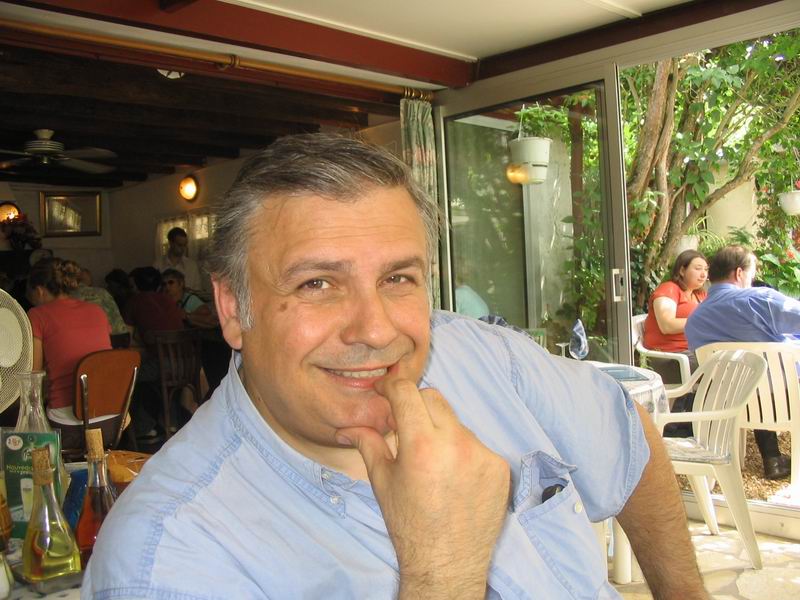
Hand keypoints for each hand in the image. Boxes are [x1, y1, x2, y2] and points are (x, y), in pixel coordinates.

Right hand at [336, 372, 509, 598]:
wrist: (446, 564)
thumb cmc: (409, 525)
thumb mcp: (382, 481)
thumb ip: (368, 443)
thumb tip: (346, 427)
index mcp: (422, 445)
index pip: (407, 392)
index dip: (392, 386)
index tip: (385, 391)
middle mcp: (456, 444)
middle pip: (433, 398)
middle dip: (416, 406)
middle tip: (405, 426)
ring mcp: (483, 454)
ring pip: (456, 422)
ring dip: (440, 431)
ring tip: (432, 462)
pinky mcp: (499, 467)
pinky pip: (477, 444)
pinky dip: (462, 451)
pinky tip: (454, 476)